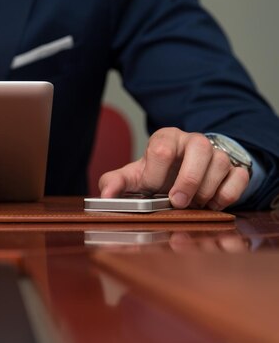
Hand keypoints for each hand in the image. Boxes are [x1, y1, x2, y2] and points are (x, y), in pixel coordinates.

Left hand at [99, 128, 249, 209]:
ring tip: (194, 204)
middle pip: (199, 149)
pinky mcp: (234, 167)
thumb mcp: (134, 177)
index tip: (153, 191)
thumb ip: (115, 183)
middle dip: (188, 180)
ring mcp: (216, 153)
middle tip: (178, 202)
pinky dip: (228, 194)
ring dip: (207, 190)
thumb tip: (104, 197)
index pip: (161, 148)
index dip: (156, 174)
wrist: (182, 174)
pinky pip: (239, 176)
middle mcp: (193, 141)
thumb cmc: (157, 175)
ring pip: (221, 162)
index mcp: (165, 138)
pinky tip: (212, 204)